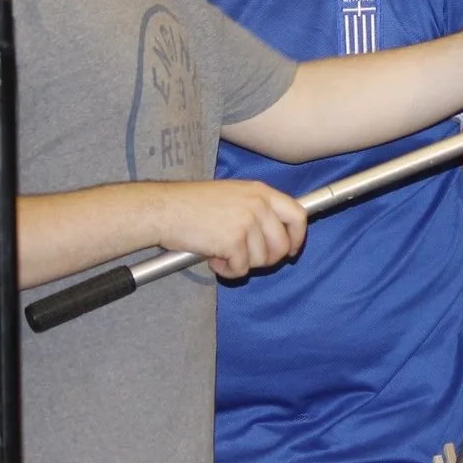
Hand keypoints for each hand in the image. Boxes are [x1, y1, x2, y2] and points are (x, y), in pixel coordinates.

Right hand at [150, 180, 307, 278]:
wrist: (163, 209)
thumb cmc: (191, 204)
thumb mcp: (233, 194)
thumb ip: (257, 209)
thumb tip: (277, 235)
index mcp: (261, 191)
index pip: (298, 215)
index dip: (298, 237)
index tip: (291, 250)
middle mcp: (258, 205)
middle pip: (283, 244)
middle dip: (267, 259)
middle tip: (245, 258)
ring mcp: (247, 223)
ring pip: (262, 259)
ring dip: (241, 263)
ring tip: (220, 252)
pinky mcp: (234, 241)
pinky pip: (241, 269)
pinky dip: (227, 271)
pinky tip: (212, 259)